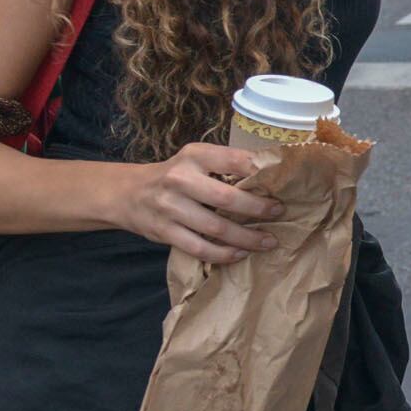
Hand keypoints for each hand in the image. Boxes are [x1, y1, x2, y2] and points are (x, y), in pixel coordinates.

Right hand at [111, 143, 287, 263]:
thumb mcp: (196, 159)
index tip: (282, 183)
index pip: (234, 160)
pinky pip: (199, 248)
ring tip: (268, 241)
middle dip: (258, 208)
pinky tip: (240, 254)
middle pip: (227, 197)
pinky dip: (223, 254)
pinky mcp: (164, 231)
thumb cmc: (175, 175)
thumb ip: (225, 164)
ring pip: (215, 228)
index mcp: (195, 155)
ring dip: (246, 237)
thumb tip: (270, 174)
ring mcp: (170, 207)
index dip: (260, 172)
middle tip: (280, 213)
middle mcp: (180, 179)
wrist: (128, 193)